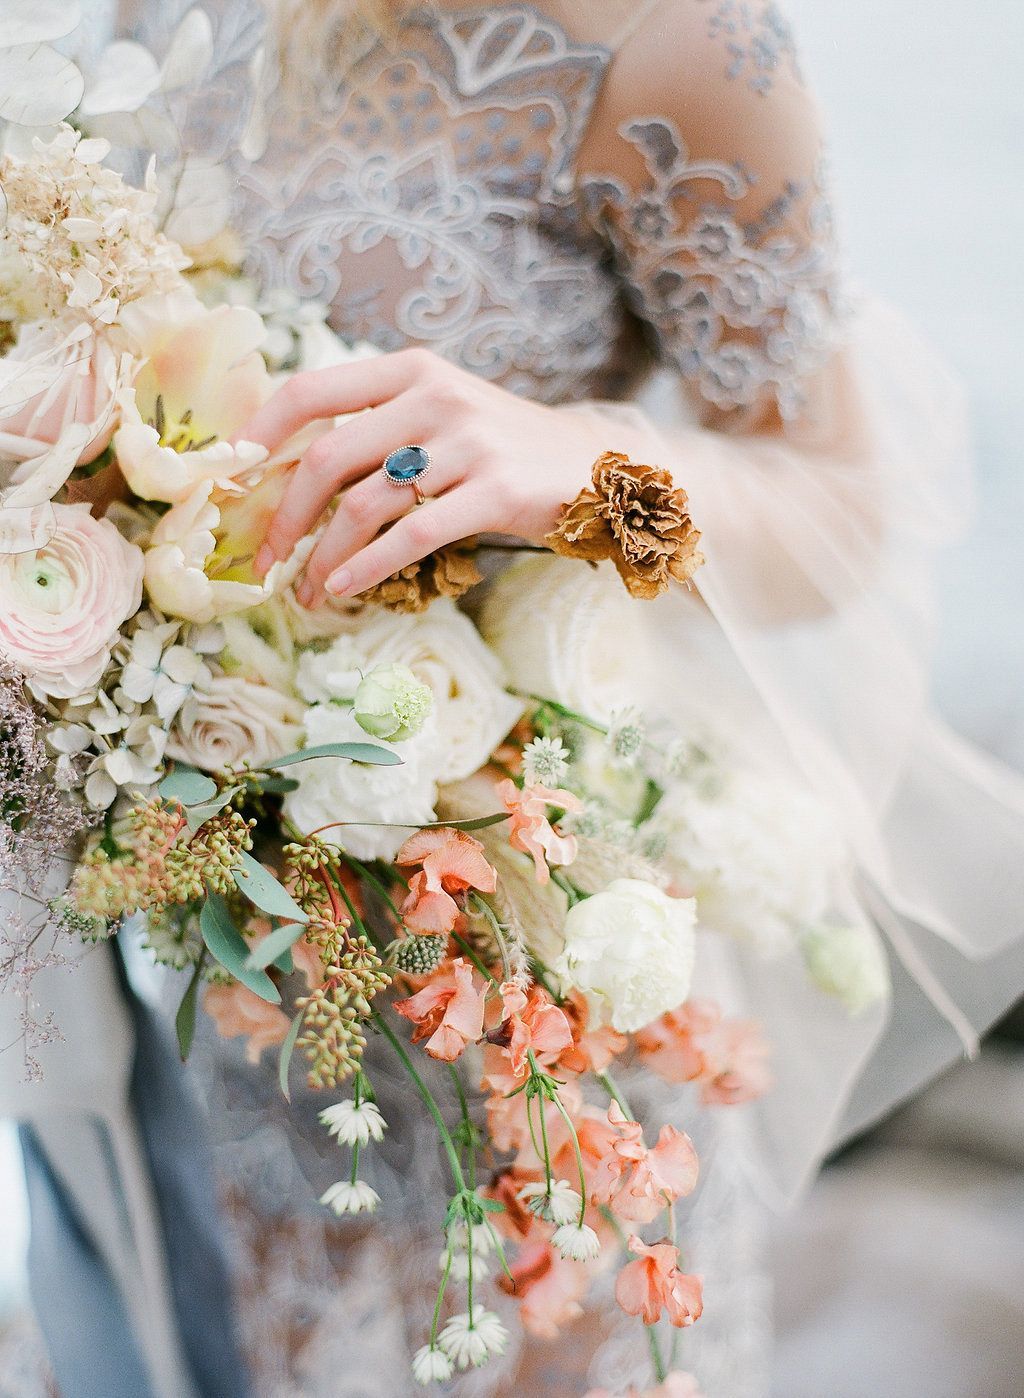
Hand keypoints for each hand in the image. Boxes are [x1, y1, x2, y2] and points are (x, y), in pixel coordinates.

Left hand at [237, 348, 608, 606]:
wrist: (595, 465)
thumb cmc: (501, 451)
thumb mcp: (441, 416)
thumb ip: (378, 429)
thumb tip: (286, 475)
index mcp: (411, 371)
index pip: (313, 388)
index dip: (262, 432)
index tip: (230, 474)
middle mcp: (435, 396)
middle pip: (329, 456)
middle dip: (284, 516)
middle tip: (265, 560)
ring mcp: (468, 442)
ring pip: (366, 503)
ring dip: (325, 556)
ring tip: (309, 591)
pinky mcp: (495, 490)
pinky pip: (414, 533)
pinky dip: (369, 566)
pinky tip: (347, 588)